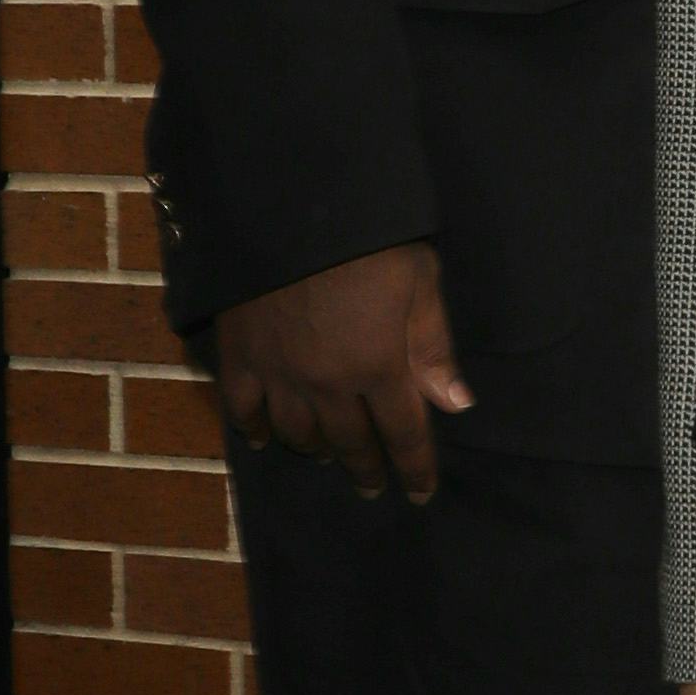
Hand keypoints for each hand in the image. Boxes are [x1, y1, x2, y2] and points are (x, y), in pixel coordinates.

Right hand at [209, 240, 470, 499]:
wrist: (291, 201)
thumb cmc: (369, 236)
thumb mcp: (419, 281)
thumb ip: (433, 346)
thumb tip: (455, 405)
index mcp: (379, 367)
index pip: (403, 435)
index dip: (415, 468)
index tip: (420, 493)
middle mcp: (329, 384)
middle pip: (350, 443)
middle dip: (366, 469)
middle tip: (371, 486)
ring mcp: (280, 373)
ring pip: (299, 433)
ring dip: (317, 451)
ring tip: (327, 457)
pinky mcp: (240, 354)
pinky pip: (243, 408)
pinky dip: (252, 429)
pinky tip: (262, 441)